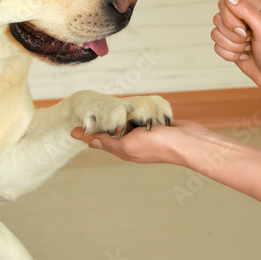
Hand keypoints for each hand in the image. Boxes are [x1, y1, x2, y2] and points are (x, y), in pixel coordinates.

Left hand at [71, 119, 208, 164]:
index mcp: (124, 149)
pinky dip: (134, 114)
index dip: (86, 136)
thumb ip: (109, 142)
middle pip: (112, 134)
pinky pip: (141, 118)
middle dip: (100, 128)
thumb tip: (91, 142)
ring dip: (117, 119)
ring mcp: (146, 134)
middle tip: (87, 119)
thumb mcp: (129, 145)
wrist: (188, 143)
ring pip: (127, 125)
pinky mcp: (156, 125)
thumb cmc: (158, 145)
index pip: (100, 142)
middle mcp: (133, 142)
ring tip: (106, 112)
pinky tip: (132, 109)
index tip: (72, 131)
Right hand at [211, 0, 260, 93]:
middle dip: (233, 36)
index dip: (231, 20)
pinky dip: (230, 56)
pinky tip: (245, 56)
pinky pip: (216, 47)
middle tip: (250, 40)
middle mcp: (242, 15)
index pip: (226, 3)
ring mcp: (234, 30)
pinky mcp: (229, 44)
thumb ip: (247, 11)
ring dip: (233, 47)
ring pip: (215, 34)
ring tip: (249, 49)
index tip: (247, 32)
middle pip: (218, 18)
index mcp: (253, 6)